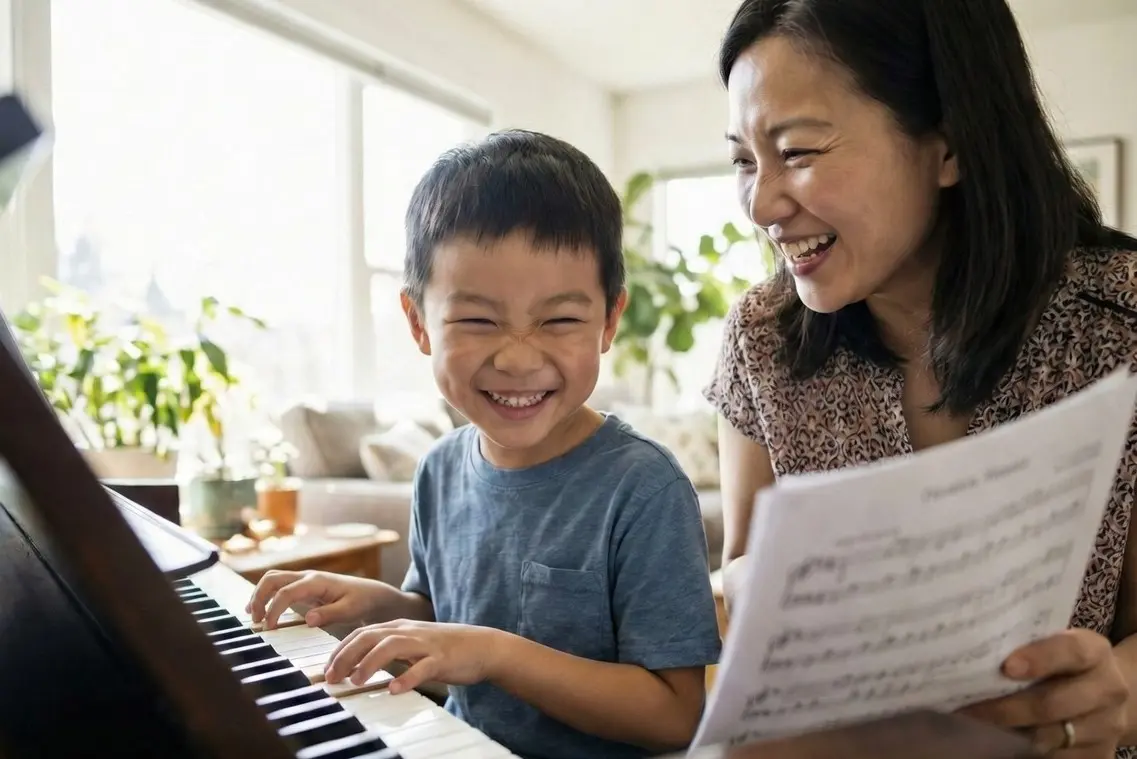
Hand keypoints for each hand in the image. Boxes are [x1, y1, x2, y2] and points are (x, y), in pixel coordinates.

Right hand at [246, 569, 387, 629]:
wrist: (370, 594)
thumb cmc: (361, 601)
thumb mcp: (350, 610)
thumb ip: (329, 614)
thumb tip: (308, 619)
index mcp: (316, 581)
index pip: (286, 592)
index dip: (273, 609)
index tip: (269, 628)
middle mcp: (307, 576)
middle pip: (272, 578)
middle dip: (259, 597)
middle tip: (255, 621)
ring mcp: (303, 580)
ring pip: (272, 580)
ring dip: (259, 595)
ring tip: (253, 617)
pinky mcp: (302, 588)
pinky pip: (278, 587)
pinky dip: (266, 596)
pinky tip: (259, 612)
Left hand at [324, 619, 506, 694]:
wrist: (482, 646)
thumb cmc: (443, 649)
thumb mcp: (411, 645)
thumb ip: (387, 651)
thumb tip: (356, 667)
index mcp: (399, 627)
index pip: (362, 633)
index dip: (340, 650)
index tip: (326, 670)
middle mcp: (408, 632)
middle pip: (370, 636)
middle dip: (347, 656)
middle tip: (331, 677)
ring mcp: (425, 644)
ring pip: (392, 647)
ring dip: (370, 663)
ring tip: (356, 681)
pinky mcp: (441, 658)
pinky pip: (422, 668)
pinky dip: (407, 678)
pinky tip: (394, 689)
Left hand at [958, 629, 1128, 756]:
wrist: (1103, 693)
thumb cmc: (1063, 662)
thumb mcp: (1054, 644)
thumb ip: (1025, 645)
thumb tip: (974, 650)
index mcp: (1095, 652)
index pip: (1071, 651)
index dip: (1040, 659)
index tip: (1006, 668)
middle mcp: (1108, 689)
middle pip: (1054, 703)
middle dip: (1008, 708)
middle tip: (970, 708)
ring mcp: (1107, 726)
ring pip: (1052, 736)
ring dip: (1012, 732)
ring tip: (980, 724)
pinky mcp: (1100, 754)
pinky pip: (1058, 757)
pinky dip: (1027, 751)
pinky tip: (1003, 741)